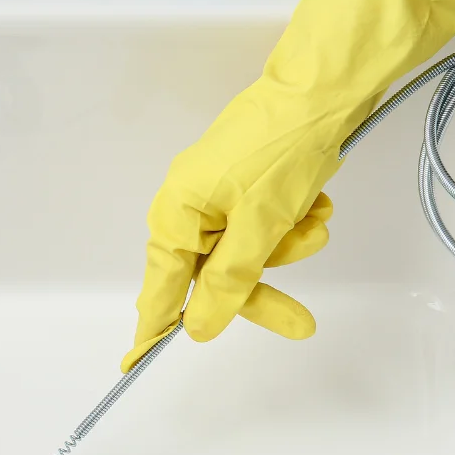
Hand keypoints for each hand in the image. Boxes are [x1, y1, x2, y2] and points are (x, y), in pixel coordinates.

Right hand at [123, 0, 454, 370]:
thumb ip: (228, 281)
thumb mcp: (259, 225)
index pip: (159, 289)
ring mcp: (218, 192)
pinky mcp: (246, 182)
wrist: (322, 89)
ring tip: (315, 220)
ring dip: (287, 243)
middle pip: (214, 274)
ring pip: (247, 250)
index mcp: (176, 214)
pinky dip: (293, 220)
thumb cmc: (282, 150)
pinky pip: (264, 223)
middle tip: (303, 324)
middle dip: (263, 288)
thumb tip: (199, 326)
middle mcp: (188, 206)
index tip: (132, 365)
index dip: (154, 329)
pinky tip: (316, 201)